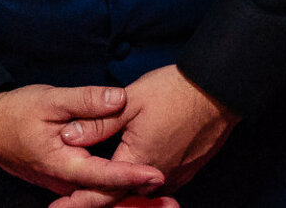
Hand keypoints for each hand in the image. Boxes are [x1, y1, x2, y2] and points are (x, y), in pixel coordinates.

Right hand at [0, 85, 168, 200]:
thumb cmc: (16, 112)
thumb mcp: (51, 100)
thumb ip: (87, 101)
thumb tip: (119, 98)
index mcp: (62, 165)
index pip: (104, 176)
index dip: (132, 175)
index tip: (157, 174)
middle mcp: (64, 182)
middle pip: (106, 194)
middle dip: (137, 196)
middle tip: (170, 196)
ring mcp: (63, 183)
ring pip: (100, 195)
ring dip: (128, 196)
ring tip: (162, 196)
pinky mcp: (64, 179)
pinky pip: (92, 190)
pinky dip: (114, 190)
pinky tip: (136, 187)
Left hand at [53, 66, 236, 207]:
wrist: (218, 89)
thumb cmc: (174, 91)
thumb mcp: (129, 102)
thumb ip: (98, 123)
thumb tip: (68, 138)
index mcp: (138, 161)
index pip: (102, 192)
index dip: (77, 202)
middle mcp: (158, 176)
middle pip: (121, 196)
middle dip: (98, 197)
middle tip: (71, 199)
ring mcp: (175, 175)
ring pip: (140, 192)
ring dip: (121, 191)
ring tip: (97, 187)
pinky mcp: (186, 170)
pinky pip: (158, 185)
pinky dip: (140, 184)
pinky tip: (131, 175)